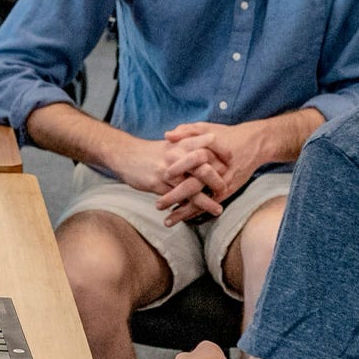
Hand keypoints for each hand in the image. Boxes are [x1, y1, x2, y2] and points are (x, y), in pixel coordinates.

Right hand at [107, 135, 224, 222]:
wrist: (125, 154)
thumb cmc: (150, 152)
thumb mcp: (171, 143)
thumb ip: (189, 145)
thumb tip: (209, 152)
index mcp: (182, 143)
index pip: (208, 144)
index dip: (222, 153)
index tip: (233, 162)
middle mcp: (177, 155)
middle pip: (204, 166)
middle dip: (217, 180)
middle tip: (227, 189)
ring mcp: (168, 170)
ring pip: (192, 187)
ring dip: (206, 201)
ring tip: (218, 210)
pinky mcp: (158, 183)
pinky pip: (176, 198)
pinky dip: (186, 208)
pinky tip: (193, 216)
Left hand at [156, 121, 275, 222]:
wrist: (253, 144)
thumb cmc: (225, 135)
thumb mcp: (206, 127)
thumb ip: (186, 131)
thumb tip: (166, 135)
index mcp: (210, 151)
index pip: (193, 159)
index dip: (178, 167)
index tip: (163, 174)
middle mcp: (216, 168)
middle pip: (194, 185)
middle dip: (175, 197)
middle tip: (158, 205)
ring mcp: (222, 182)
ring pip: (201, 200)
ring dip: (184, 212)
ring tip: (167, 221)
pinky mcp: (227, 190)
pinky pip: (210, 204)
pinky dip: (197, 212)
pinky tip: (183, 219)